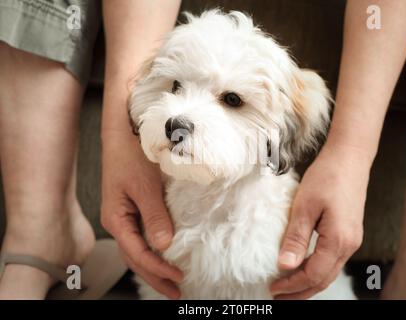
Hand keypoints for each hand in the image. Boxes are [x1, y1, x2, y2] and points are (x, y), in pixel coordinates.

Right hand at [101, 130, 182, 298]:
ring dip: (154, 268)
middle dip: (155, 277)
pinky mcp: (132, 210)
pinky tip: (164, 257)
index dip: (157, 268)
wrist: (122, 134)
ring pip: (138, 250)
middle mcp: (118, 222)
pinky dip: (153, 252)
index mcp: (116, 219)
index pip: (137, 253)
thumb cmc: (131, 156)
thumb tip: (164, 246)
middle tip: (176, 293)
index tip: (178, 277)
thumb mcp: (145, 186)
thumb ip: (154, 216)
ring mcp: (124, 217)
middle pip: (135, 258)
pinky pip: (141, 238)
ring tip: (171, 282)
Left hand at [271, 144, 369, 298]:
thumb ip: (296, 238)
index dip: (292, 285)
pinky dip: (316, 270)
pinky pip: (332, 260)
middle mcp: (349, 245)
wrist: (349, 158)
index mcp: (339, 240)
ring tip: (288, 288)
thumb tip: (285, 266)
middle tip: (279, 298)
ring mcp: (351, 240)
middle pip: (324, 279)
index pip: (313, 274)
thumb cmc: (327, 176)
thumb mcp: (305, 206)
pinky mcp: (348, 233)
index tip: (273, 288)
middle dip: (301, 292)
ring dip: (308, 283)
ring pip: (329, 272)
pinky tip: (304, 267)